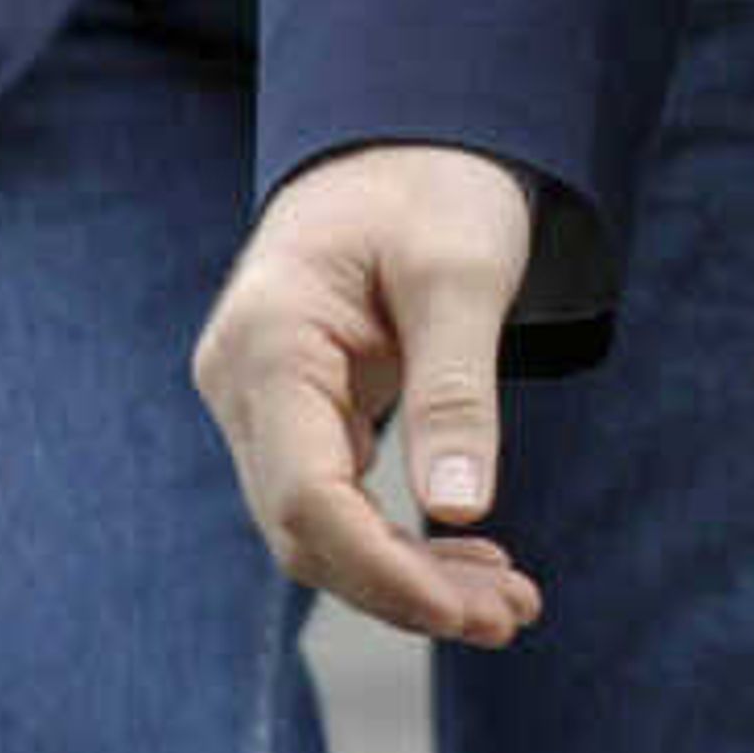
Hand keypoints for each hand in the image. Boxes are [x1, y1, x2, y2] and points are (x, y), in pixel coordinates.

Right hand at [194, 146, 545, 652]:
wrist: (403, 137)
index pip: (306, 496)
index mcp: (267, 341)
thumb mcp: (461, 270)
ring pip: (319, 529)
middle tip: (512, 616)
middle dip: (405, 588)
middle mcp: (241, 383)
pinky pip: (334, 502)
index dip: (383, 570)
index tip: (466, 611)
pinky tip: (471, 563)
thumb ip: (456, 386)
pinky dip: (400, 541)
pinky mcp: (293, 415)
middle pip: (307, 530)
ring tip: (509, 603)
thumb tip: (462, 510)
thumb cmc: (433, 184)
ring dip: (408, 576)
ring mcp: (259, 403)